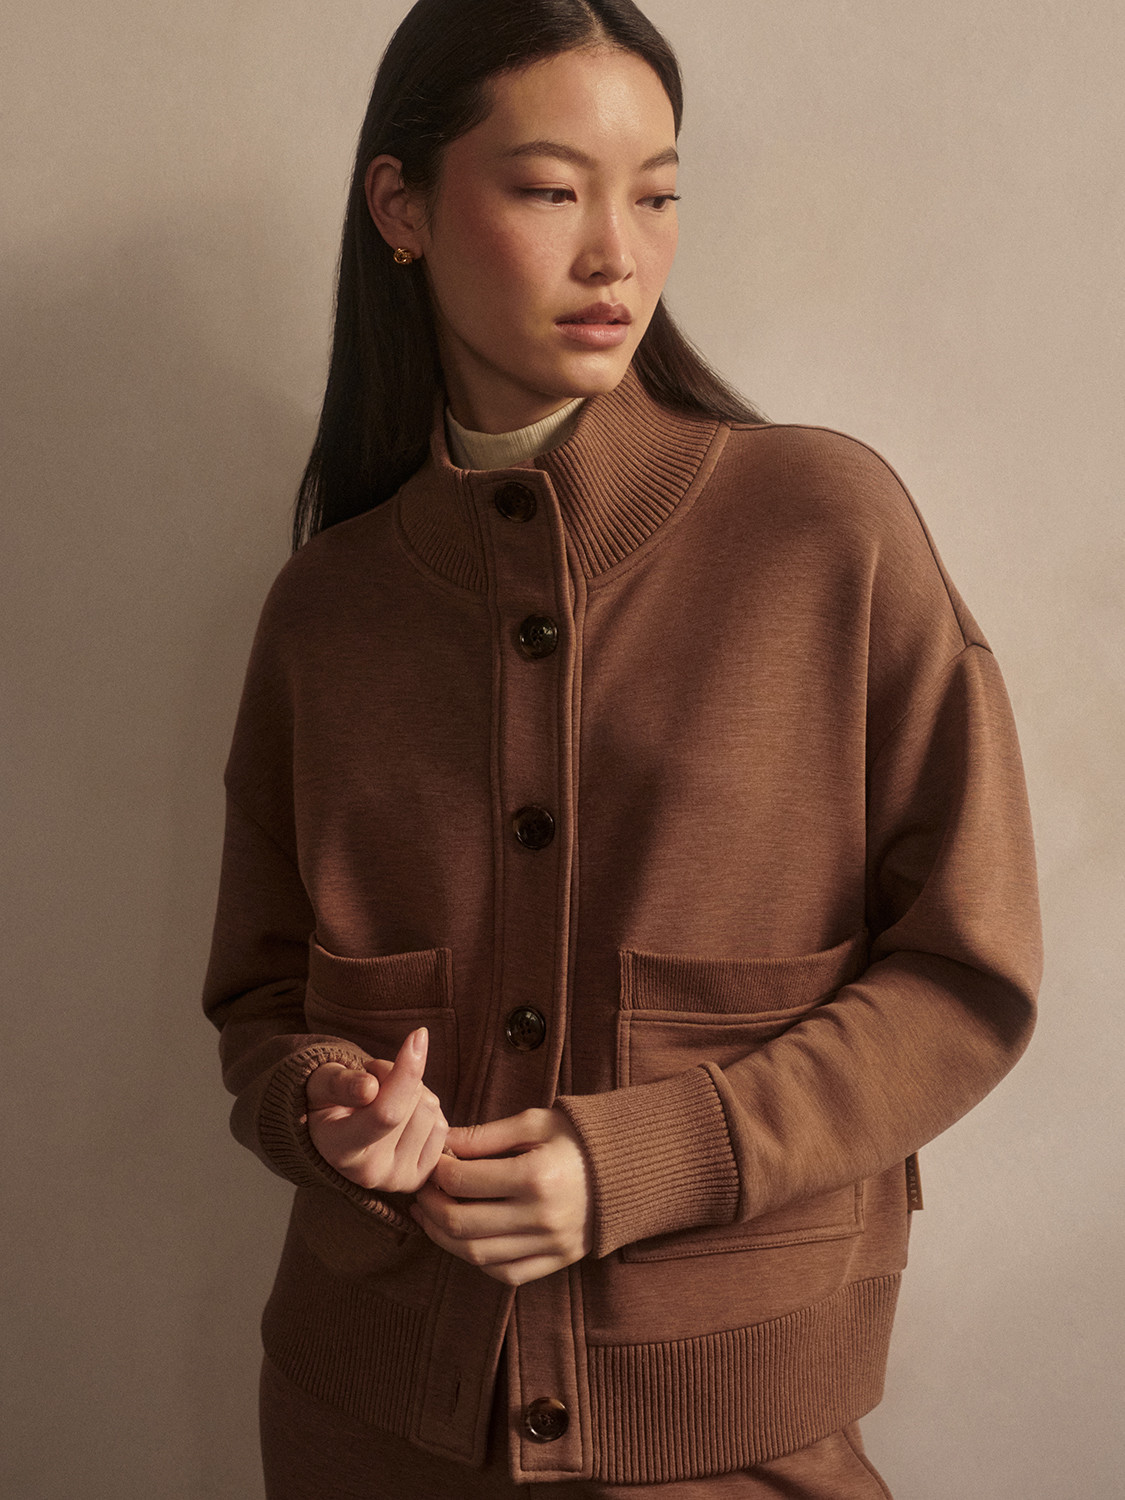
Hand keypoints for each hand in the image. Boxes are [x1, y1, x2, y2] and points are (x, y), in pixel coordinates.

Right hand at [305, 1027, 447, 1193]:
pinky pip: (443, 1125)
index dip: (405, 1072)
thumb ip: (339, 1084)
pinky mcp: (421, 1176)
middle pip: (415, 1103)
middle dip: (398, 1076)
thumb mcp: (320, 1084)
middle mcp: (371, 1173)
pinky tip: (400, 1117)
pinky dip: (425, 1110)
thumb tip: (369, 1088)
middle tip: (370, 1083)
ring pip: (432, 1109)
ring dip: (413, 1092)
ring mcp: (398, 1180)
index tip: (418, 1035)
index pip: (386, 1112)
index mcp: (340, 1151)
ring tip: (381, 1099)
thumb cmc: (325, 1102)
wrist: (332, 1137)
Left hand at [409, 1107, 592, 1285]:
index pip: (463, 1181)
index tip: (432, 1162)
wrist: (630, 1168)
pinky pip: (504, 1273)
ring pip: (476, 1255)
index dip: (437, 1172)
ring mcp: (550, 1244)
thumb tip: (442, 1141)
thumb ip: (486, 1135)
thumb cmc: (578, 1138)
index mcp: (535, 1176)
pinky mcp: (556, 1261)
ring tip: (432, 1217)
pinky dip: (476, 1260)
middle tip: (422, 1193)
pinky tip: (465, 1240)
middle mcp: (541, 1216)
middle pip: (462, 1224)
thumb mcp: (535, 1123)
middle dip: (431, 1208)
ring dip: (444, 1238)